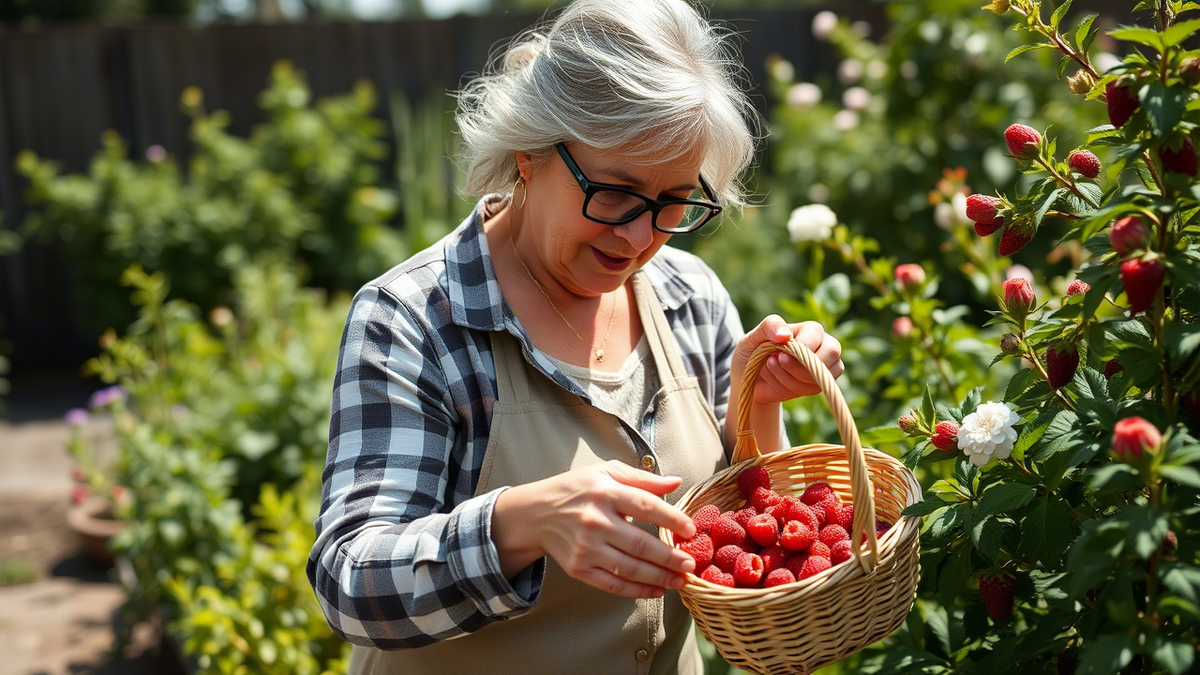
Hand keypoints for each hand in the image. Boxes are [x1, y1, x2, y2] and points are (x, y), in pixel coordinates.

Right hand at [492, 460, 696, 598]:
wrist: (535, 514)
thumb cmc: (576, 490)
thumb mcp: (606, 473)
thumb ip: (643, 478)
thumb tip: (677, 482)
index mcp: (604, 492)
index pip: (646, 506)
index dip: (672, 519)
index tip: (691, 530)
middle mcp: (595, 521)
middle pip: (640, 543)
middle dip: (669, 557)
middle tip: (691, 565)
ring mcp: (586, 548)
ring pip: (629, 568)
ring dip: (659, 577)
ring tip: (680, 581)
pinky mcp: (579, 568)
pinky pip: (613, 584)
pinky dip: (636, 591)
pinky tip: (656, 591)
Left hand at [733, 315, 843, 404]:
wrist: (749, 378)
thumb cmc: (752, 352)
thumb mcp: (752, 337)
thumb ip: (768, 327)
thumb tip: (785, 335)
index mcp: (809, 329)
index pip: (816, 334)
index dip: (801, 346)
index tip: (779, 355)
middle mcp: (822, 345)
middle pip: (830, 353)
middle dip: (798, 365)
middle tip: (774, 362)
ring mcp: (824, 366)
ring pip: (820, 374)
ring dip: (788, 377)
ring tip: (770, 368)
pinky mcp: (818, 384)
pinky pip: (813, 388)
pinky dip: (789, 388)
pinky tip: (776, 381)